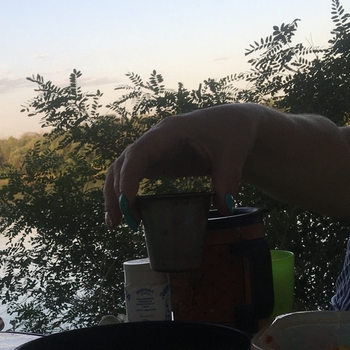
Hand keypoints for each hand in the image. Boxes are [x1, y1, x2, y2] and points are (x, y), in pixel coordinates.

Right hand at [103, 105, 259, 227]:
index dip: (128, 179)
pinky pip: (132, 176)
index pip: (138, 154)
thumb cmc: (233, 132)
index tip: (129, 206)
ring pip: (121, 170)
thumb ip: (228, 179)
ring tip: (114, 224)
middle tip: (120, 223)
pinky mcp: (157, 161)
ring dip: (114, 195)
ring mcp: (153, 151)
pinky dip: (125, 195)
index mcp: (169, 132)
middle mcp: (154, 140)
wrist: (236, 125)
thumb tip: (224, 209)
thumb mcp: (234, 153)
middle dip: (115, 193)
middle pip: (122, 164)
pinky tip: (127, 216)